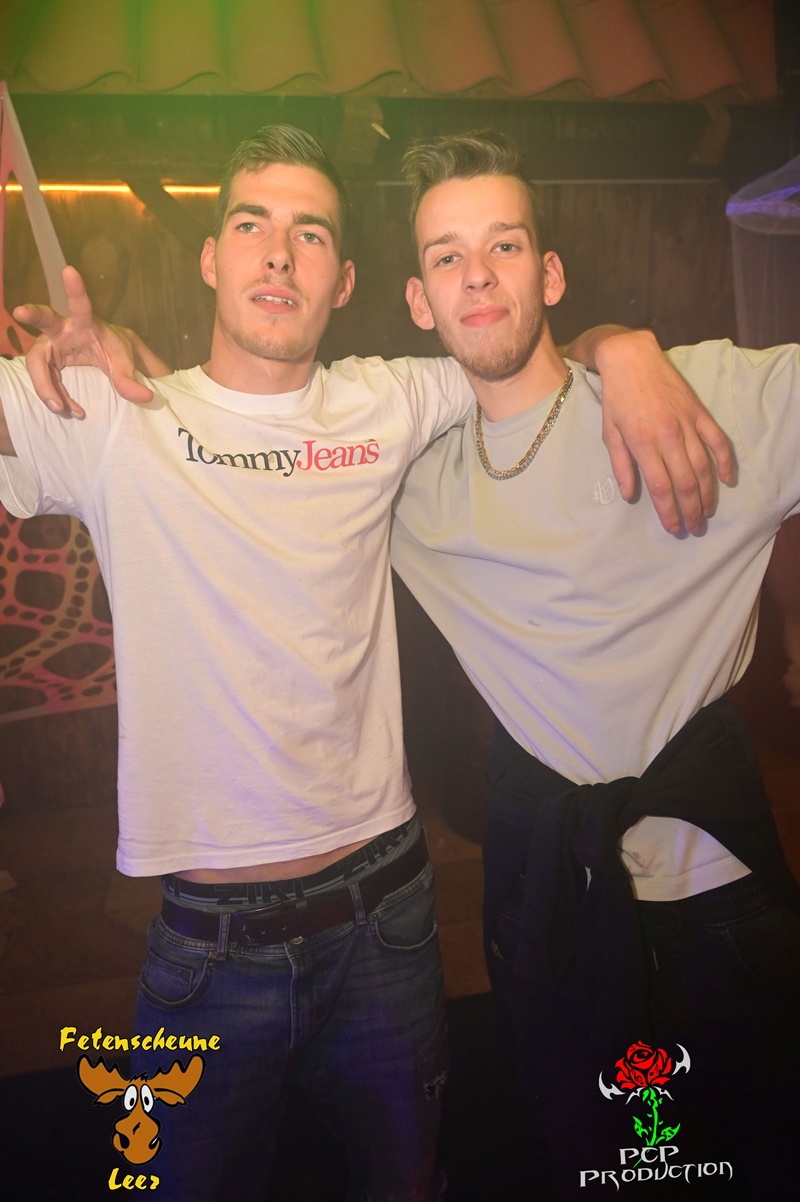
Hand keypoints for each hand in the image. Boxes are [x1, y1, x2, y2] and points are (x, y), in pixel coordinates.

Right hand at [12, 266, 170, 417]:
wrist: (107, 356)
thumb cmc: (116, 351)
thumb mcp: (125, 364)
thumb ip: (130, 380)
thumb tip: (145, 398)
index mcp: (86, 324)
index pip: (81, 306)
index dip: (76, 290)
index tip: (70, 270)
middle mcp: (64, 331)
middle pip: (44, 321)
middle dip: (32, 314)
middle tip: (20, 310)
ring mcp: (52, 346)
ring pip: (37, 362)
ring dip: (46, 387)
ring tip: (61, 408)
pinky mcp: (48, 362)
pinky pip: (44, 380)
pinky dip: (55, 398)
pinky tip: (68, 409)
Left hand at [595, 329, 733, 534]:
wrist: (632, 359)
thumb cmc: (616, 398)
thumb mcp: (609, 434)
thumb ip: (621, 466)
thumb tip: (629, 495)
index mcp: (643, 443)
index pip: (661, 488)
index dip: (669, 511)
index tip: (673, 528)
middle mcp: (668, 436)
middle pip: (686, 483)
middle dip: (691, 510)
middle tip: (693, 528)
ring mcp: (687, 423)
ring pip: (704, 466)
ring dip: (707, 493)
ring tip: (706, 512)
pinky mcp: (699, 412)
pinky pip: (718, 441)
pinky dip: (725, 461)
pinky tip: (726, 480)